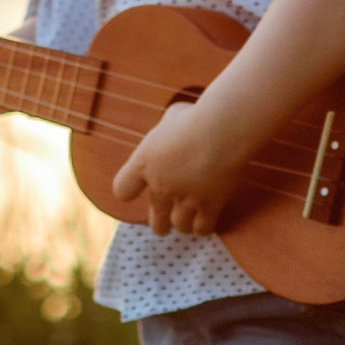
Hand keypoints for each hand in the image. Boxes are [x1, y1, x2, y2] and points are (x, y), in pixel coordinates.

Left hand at [113, 87, 250, 236]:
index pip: (123, 189)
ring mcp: (185, 198)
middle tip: (166, 220)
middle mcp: (161, 185)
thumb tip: (172, 132)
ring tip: (188, 220)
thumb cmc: (197, 116)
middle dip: (160, 222)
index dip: (130, 190)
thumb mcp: (171, 118)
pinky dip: (203, 226)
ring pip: (180, 226)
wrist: (222, 129)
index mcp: (145, 162)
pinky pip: (202, 228)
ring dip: (184, 224)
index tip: (140, 188)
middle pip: (155, 219)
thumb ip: (166, 133)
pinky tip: (207, 219)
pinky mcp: (210, 205)